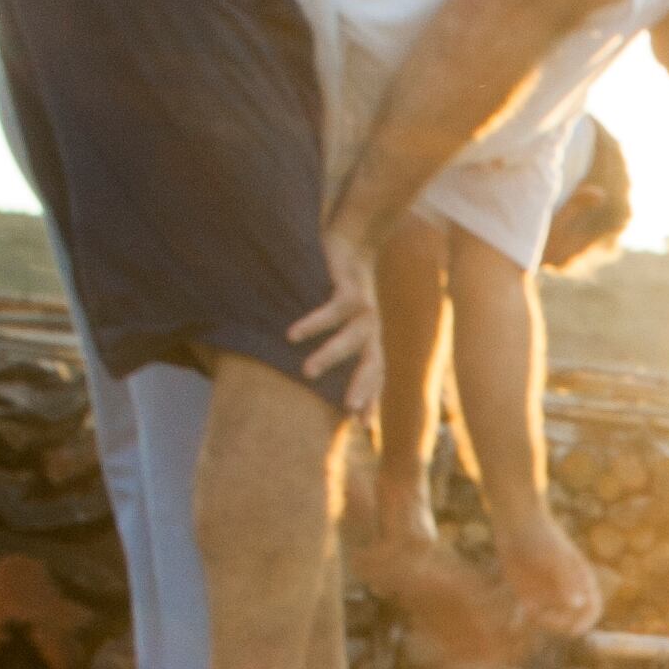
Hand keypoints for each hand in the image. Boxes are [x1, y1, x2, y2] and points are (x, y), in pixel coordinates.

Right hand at [293, 227, 388, 413]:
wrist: (352, 240)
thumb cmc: (338, 285)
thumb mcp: (339, 318)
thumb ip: (330, 341)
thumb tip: (304, 368)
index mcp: (370, 339)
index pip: (375, 376)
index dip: (371, 399)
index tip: (363, 427)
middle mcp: (372, 328)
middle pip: (374, 364)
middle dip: (365, 388)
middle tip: (349, 412)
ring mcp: (365, 308)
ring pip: (353, 340)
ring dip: (330, 357)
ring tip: (306, 373)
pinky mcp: (351, 288)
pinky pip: (334, 311)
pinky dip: (314, 323)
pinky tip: (293, 335)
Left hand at [501, 511, 604, 636]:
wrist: (518, 525)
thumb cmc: (542, 538)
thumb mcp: (556, 559)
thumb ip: (567, 582)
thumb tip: (578, 605)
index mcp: (581, 581)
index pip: (592, 609)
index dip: (586, 622)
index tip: (574, 630)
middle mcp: (567, 591)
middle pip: (571, 620)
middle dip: (560, 625)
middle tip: (542, 617)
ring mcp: (549, 594)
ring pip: (551, 621)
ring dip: (542, 623)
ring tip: (528, 610)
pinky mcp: (529, 595)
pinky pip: (532, 615)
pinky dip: (527, 619)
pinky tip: (518, 617)